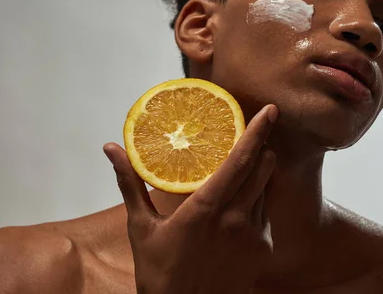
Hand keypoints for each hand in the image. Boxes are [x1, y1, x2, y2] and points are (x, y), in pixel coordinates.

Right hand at [103, 104, 278, 293]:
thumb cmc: (158, 272)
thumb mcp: (141, 227)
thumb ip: (130, 183)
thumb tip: (111, 148)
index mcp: (207, 208)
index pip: (240, 160)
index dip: (257, 131)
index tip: (270, 110)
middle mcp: (237, 219)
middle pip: (263, 168)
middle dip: (262, 147)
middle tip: (252, 135)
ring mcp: (254, 236)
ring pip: (266, 190)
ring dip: (258, 175)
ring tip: (241, 171)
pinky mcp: (263, 251)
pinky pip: (265, 214)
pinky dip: (256, 202)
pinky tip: (237, 210)